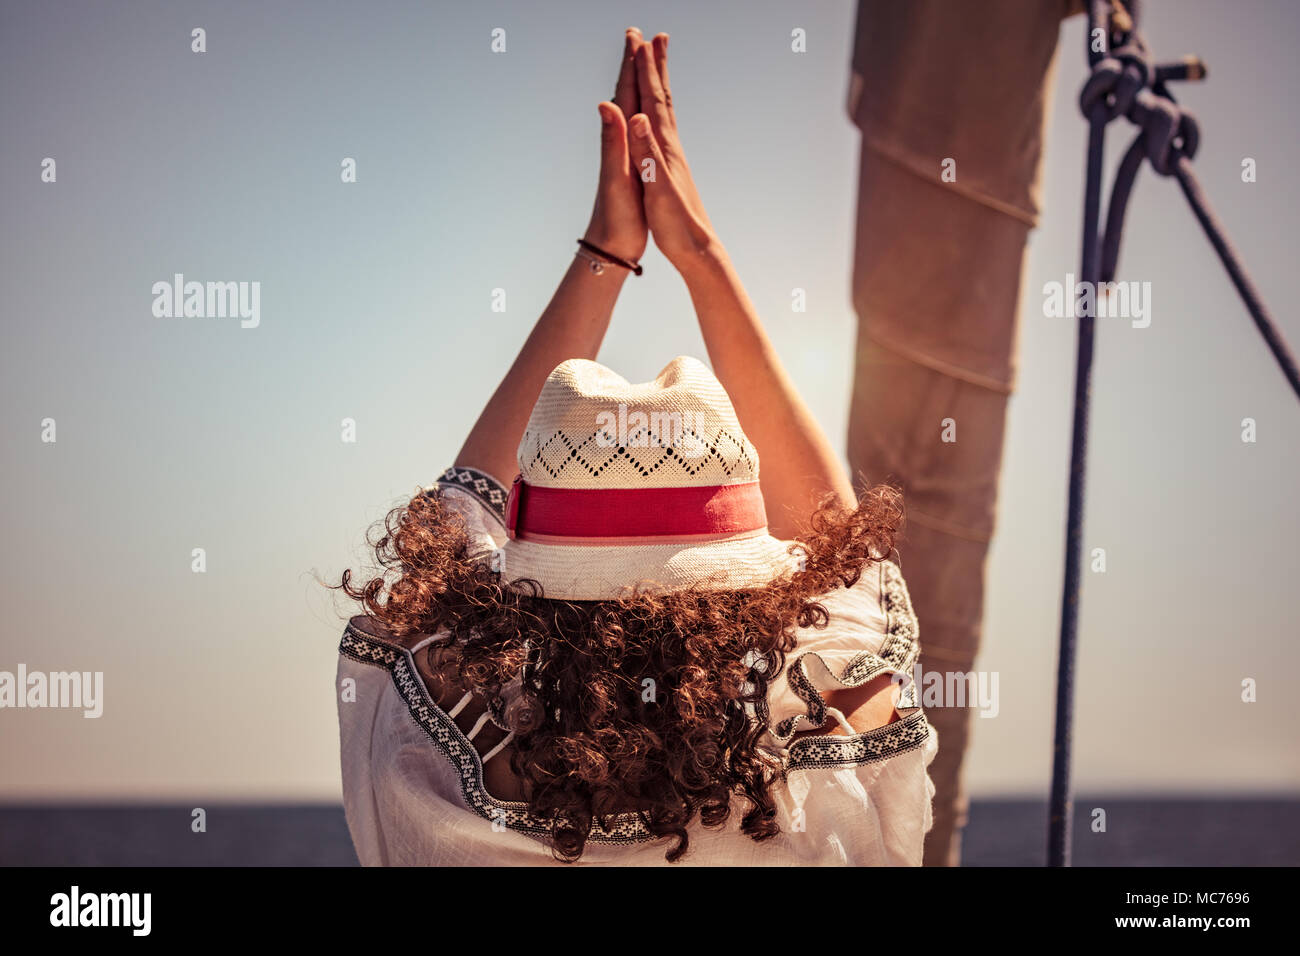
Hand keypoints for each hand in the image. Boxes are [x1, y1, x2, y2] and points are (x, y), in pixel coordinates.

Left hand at [583, 29, 647, 262]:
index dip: (631, 65)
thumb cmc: (616, 217)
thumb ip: (612, 141)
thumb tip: (606, 104)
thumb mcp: (616, 178)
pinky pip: (637, 130)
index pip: (626, 94)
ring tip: (640, 64)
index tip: (637, 35)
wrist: (609, 245)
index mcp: (620, 140)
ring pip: (631, 109)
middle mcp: (620, 142)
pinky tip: (640, 113)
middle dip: (633, 65)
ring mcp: (625, 153)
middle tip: (637, 35)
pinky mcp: (630, 166)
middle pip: (627, 94)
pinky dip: (640, 113)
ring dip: (636, 84)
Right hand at [627, 34, 720, 273]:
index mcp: (664, 148)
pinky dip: (657, 113)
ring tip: (655, 64)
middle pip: (661, 98)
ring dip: (658, 85)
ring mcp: (671, 157)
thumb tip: (639, 118)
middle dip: (653, 66)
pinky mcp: (670, 169)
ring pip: (664, 111)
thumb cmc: (676, 224)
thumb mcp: (657, 188)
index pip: (652, 100)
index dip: (645, 70)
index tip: (638, 40)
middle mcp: (670, 147)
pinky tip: (654, 115)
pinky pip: (662, 130)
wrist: (696, 248)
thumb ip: (647, 153)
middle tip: (651, 37)